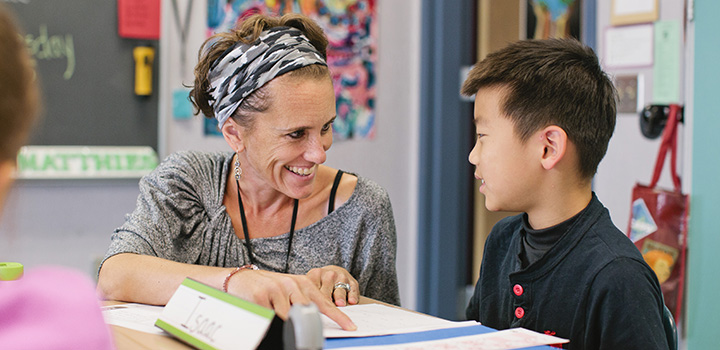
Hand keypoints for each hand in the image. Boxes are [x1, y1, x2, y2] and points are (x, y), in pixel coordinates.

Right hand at [225, 269, 356, 330]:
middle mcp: (291, 284)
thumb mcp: (289, 290)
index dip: (338, 316)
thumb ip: (302, 301)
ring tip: (277, 318)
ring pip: (288, 318)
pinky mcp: (261, 296)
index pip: (324, 302)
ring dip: (285, 325)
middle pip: (306, 313)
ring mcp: (276, 289)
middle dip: (306, 327)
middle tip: (307, 337)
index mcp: (302, 283)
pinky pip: (271, 318)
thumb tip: (317, 320)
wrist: (240, 278)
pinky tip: (266, 315)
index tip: (350, 326)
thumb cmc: (268, 287)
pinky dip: (271, 322)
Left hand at [306, 265, 358, 306]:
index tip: (312, 307)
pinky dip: (352, 295)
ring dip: (339, 297)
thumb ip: (308, 294)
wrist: (335, 272)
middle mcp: (329, 274)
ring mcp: (342, 278)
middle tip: (325, 307)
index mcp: (316, 274)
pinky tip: (352, 301)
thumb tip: (304, 310)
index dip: (312, 299)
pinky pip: (353, 289)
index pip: (313, 287)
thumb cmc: (320, 283)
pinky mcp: (352, 282)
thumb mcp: (311, 284)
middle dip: (326, 298)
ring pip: (340, 289)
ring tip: (340, 304)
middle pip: (326, 289)